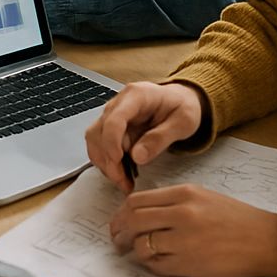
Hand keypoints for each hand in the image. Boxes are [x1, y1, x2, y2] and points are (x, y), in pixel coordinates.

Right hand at [85, 82, 205, 191]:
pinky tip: (121, 173)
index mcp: (136, 95)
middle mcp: (118, 103)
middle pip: (100, 131)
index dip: (112, 142)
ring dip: (105, 162)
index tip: (118, 161)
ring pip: (95, 139)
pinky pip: (100, 145)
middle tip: (124, 182)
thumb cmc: (182, 107)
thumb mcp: (182, 122)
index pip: (114, 118)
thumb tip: (137, 157)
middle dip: (109, 160)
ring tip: (123, 181)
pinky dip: (107, 161)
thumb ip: (160, 138)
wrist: (179, 101)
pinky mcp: (110, 126)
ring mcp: (112, 114)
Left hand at [109, 183, 276, 276]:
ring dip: (133, 250)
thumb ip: (171, 200)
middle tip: (117, 239)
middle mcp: (182, 215)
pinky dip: (150, 264)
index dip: (120, 213)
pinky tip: (154, 262)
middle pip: (133, 221)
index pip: (136, 201)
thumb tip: (139, 211)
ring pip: (142, 245)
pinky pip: (157, 265)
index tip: (118, 221)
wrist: (267, 240)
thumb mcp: (202, 196)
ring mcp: (186, 241)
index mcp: (184, 194)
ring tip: (134, 252)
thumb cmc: (237, 218)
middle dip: (118, 232)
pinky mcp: (191, 265)